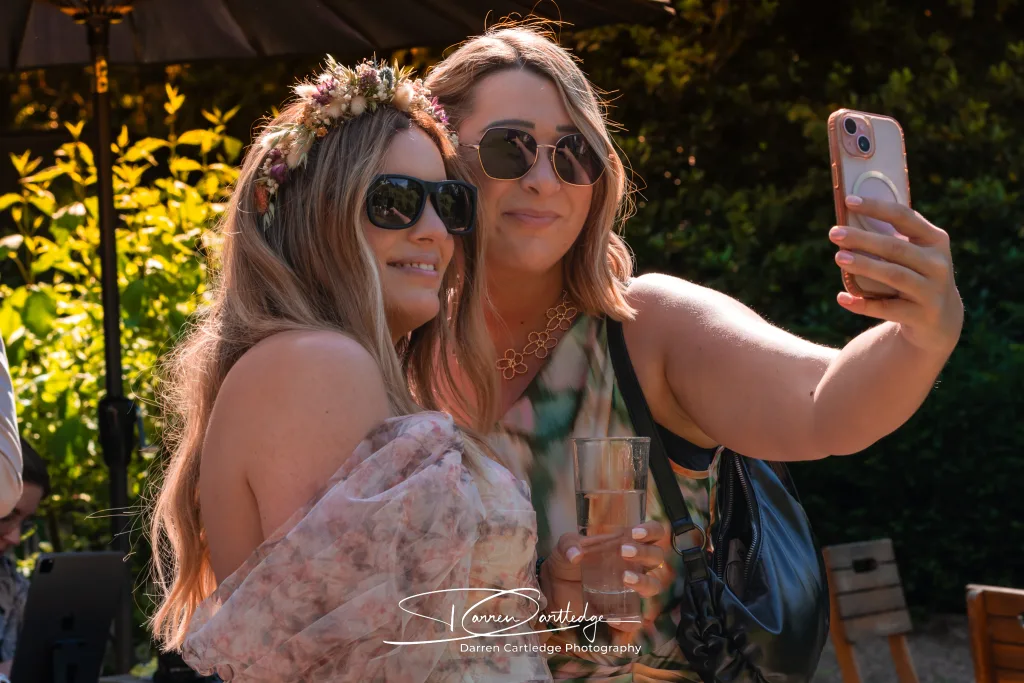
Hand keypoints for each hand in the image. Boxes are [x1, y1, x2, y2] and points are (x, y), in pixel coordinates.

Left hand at [539, 521, 665, 631]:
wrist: (554, 587)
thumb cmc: (567, 559)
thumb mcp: (565, 546)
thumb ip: (569, 545)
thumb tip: (576, 554)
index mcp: (627, 542)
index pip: (653, 533)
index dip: (651, 531)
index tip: (635, 533)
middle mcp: (635, 564)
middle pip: (657, 557)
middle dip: (646, 553)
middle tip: (624, 552)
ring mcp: (631, 588)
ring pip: (654, 585)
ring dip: (645, 582)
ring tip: (625, 578)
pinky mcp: (622, 610)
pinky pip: (635, 619)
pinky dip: (630, 621)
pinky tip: (614, 618)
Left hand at [830, 195, 963, 354]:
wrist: (939, 319)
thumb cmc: (915, 275)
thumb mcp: (914, 254)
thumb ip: (891, 238)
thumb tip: (847, 222)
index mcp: (935, 240)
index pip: (904, 217)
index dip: (876, 207)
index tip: (848, 201)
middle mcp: (938, 264)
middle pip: (895, 248)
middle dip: (862, 239)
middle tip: (834, 233)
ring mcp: (932, 291)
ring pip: (894, 275)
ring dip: (864, 265)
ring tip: (838, 257)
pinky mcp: (922, 315)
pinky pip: (887, 309)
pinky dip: (863, 304)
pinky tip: (842, 298)